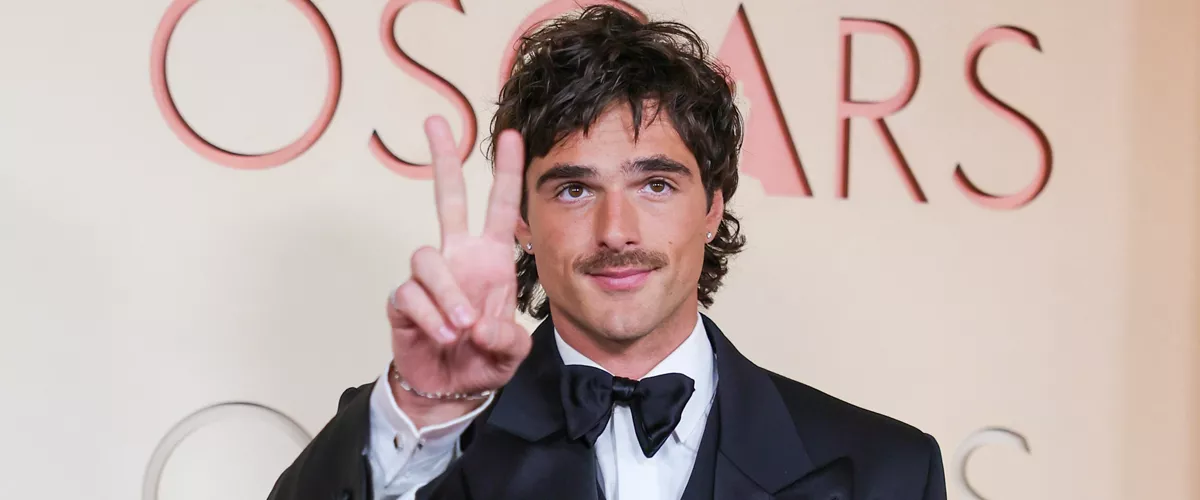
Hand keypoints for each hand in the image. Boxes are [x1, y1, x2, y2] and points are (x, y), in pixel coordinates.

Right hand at [386, 116, 531, 426]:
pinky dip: (429, 316)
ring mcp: (429, 277)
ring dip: (447, 293)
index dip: (506, 173)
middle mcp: (458, 257)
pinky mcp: (403, 300)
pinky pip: (410, 295)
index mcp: (491, 259)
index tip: (513, 135)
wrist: (450, 389)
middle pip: (447, 199)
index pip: (500, 207)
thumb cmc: (484, 360)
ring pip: (426, 258)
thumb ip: (507, 339)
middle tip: (435, 122)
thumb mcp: (511, 353)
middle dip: (442, 159)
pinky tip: (443, 335)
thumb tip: (480, 325)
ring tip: (462, 328)